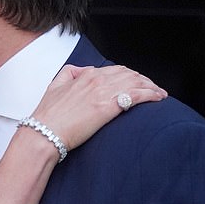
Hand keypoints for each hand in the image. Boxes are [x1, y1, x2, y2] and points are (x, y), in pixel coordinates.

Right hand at [32, 64, 166, 150]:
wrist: (44, 133)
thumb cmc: (47, 116)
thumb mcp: (54, 87)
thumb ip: (68, 74)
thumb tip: (79, 70)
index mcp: (85, 75)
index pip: (114, 70)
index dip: (129, 75)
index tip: (135, 82)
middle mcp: (96, 80)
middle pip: (129, 74)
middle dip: (143, 80)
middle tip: (151, 88)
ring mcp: (104, 92)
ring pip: (136, 82)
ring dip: (151, 86)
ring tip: (159, 93)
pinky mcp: (110, 107)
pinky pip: (137, 95)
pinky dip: (151, 94)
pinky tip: (159, 97)